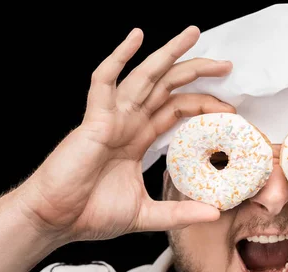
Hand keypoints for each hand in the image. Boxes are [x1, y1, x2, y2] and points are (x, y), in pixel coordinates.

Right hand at [17, 26, 232, 241]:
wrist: (57, 220)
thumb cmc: (91, 214)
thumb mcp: (147, 214)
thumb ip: (180, 213)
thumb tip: (214, 214)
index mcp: (139, 139)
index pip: (178, 111)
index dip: (204, 105)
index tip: (230, 110)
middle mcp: (128, 122)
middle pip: (168, 87)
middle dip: (196, 71)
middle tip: (226, 65)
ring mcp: (112, 118)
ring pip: (145, 76)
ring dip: (168, 54)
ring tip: (193, 34)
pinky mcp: (94, 120)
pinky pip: (105, 81)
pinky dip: (118, 57)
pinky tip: (136, 37)